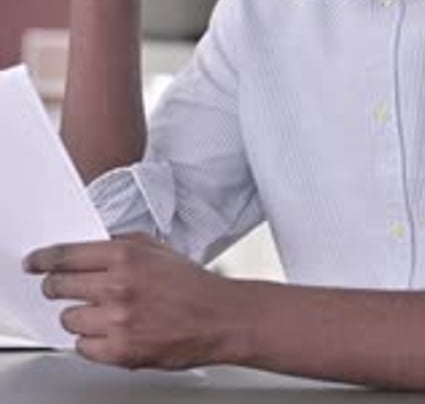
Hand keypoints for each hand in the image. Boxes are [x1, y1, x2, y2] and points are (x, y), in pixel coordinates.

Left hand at [24, 234, 234, 369]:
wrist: (218, 317)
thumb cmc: (191, 284)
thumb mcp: (155, 248)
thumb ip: (120, 245)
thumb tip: (88, 250)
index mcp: (125, 255)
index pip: (66, 256)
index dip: (43, 260)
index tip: (34, 263)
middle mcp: (117, 285)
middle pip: (59, 287)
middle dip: (55, 288)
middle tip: (58, 290)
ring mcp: (117, 320)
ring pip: (69, 319)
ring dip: (79, 317)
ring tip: (101, 314)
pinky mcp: (121, 350)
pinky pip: (83, 348)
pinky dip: (91, 342)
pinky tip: (109, 333)